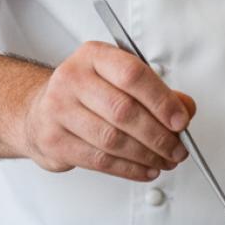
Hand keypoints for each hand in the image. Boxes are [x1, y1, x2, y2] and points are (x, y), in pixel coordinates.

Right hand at [21, 41, 195, 180]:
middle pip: (124, 111)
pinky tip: (145, 169)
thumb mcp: (119, 79)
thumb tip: (185, 109)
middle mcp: (72, 78)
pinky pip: (99, 160)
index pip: (132, 74)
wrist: (39, 112)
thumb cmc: (86, 93)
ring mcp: (59, 109)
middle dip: (158, 135)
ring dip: (146, 155)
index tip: (181, 120)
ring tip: (165, 160)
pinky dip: (129, 169)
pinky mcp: (54, 140)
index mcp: (93, 55)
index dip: (161, 100)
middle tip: (177, 148)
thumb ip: (155, 92)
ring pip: (112, 139)